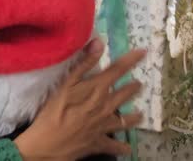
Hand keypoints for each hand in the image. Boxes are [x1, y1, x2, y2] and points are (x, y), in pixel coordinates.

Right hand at [14, 38, 144, 160]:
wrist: (49, 142)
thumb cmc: (53, 110)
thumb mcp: (65, 83)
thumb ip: (83, 63)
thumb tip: (99, 42)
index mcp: (97, 89)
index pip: (117, 70)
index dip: (131, 60)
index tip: (143, 52)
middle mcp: (105, 106)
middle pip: (124, 94)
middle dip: (133, 88)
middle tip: (140, 85)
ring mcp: (104, 126)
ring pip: (124, 121)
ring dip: (133, 117)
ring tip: (140, 115)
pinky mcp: (99, 142)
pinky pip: (114, 146)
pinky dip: (121, 148)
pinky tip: (127, 149)